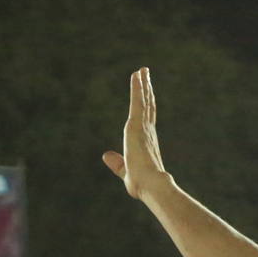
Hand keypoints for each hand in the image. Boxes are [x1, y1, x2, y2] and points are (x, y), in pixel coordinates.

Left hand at [102, 68, 166, 199]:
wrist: (151, 186)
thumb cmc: (141, 184)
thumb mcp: (125, 172)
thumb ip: (116, 163)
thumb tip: (105, 155)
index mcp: (146, 142)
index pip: (147, 118)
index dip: (147, 104)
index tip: (147, 92)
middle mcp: (148, 131)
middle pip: (148, 105)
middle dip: (147, 89)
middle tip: (146, 74)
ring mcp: (144, 127)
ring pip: (144, 100)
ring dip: (143, 84)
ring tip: (143, 70)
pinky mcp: (137, 125)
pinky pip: (137, 101)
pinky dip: (137, 87)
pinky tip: (137, 74)